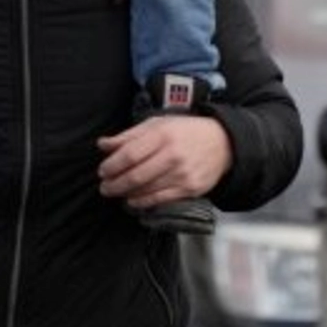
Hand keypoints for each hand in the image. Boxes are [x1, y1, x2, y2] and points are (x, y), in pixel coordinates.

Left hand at [96, 114, 232, 211]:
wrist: (223, 143)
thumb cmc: (186, 131)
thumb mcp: (158, 124)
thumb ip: (129, 136)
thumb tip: (102, 144)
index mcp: (163, 135)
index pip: (129, 154)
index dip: (111, 166)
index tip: (103, 171)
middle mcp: (173, 155)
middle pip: (135, 176)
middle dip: (114, 184)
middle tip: (104, 187)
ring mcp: (183, 174)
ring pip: (146, 190)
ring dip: (125, 194)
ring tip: (116, 192)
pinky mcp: (190, 189)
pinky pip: (160, 200)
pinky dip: (142, 202)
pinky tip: (133, 200)